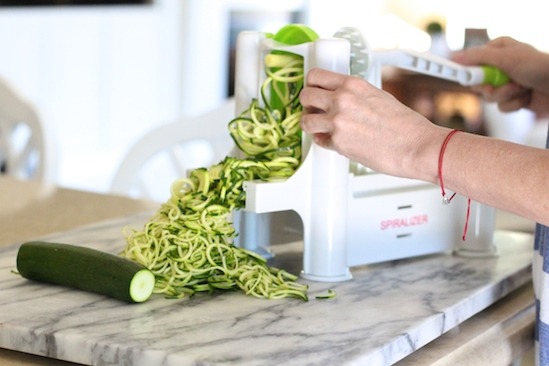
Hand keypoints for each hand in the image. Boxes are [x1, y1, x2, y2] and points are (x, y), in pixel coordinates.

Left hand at [299, 68, 445, 181]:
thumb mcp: (377, 96)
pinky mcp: (338, 143)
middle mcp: (342, 100)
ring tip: (320, 128)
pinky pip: (319, 141)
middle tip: (313, 110)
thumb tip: (339, 98)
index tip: (313, 90)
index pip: (316, 76)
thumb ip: (354, 95)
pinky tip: (334, 141)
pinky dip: (324, 141)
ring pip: (305, 121)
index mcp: (352, 84)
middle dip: (307, 104)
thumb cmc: (404, 125)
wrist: (415, 146)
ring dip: (311, 125)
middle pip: (305, 96)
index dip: (311, 84)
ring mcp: (337, 122)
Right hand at [451, 37, 548, 116]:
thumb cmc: (538, 67)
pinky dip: (513, 104)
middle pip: (478, 82)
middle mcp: (501, 66)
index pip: (471, 60)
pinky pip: (501, 107)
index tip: (451, 74)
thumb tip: (454, 57)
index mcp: (498, 50)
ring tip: (521, 88)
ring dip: (505, 96)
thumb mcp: (505, 58)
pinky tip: (526, 97)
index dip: (463, 70)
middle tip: (496, 84)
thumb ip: (478, 57)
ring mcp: (507, 83)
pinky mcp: (513, 98)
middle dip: (489, 87)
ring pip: (489, 97)